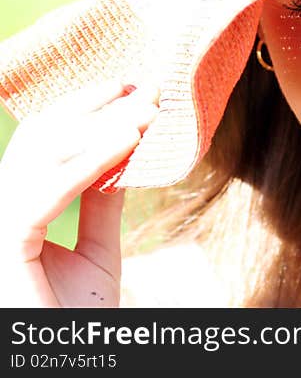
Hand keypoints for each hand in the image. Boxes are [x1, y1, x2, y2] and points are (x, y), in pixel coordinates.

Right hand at [0, 81, 157, 306]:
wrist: (74, 360)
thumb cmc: (78, 318)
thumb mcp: (96, 251)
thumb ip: (100, 203)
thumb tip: (120, 156)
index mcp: (13, 212)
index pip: (40, 147)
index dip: (81, 112)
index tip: (129, 89)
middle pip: (39, 143)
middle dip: (94, 111)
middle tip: (146, 91)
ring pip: (41, 159)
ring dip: (100, 130)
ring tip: (147, 113)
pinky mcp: (3, 247)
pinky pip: (43, 195)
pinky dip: (88, 164)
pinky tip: (126, 143)